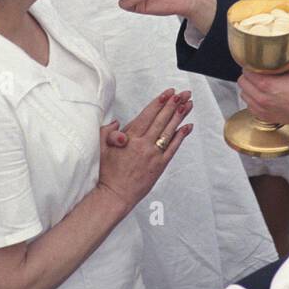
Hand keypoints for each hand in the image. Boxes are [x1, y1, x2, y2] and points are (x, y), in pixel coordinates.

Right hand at [96, 89, 192, 210]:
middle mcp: (144, 145)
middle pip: (161, 120)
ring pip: (169, 131)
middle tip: (183, 94)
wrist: (115, 195)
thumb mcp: (100, 148)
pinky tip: (188, 126)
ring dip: (180, 116)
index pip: (147, 115)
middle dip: (173, 105)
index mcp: (130, 138)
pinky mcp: (160, 166)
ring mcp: (154, 155)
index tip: (168, 93)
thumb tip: (117, 123)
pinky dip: (181, 136)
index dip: (159, 103)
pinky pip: (173, 148)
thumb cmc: (107, 173)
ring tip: (188, 104)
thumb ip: (107, 132)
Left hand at [238, 65, 288, 124]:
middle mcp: (261, 98)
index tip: (253, 65)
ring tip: (257, 85)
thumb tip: (278, 53)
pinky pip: (249, 106)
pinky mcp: (264, 116)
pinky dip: (252, 100)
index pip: (246, 71)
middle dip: (248, 76)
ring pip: (244, 95)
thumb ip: (283, 60)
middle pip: (242, 82)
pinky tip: (261, 96)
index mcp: (266, 84)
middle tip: (255, 74)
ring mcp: (261, 108)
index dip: (250, 65)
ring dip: (249, 88)